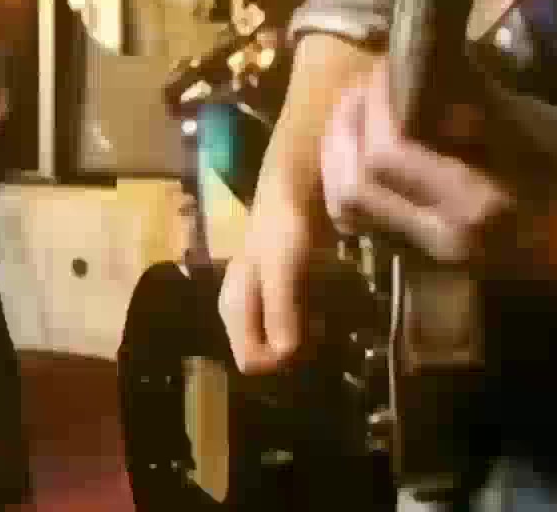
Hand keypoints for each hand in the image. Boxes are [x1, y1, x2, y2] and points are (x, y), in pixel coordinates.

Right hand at [217, 188, 333, 374]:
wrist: (292, 194)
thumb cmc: (283, 229)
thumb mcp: (281, 269)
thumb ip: (280, 311)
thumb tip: (284, 356)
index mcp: (233, 309)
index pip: (250, 362)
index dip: (280, 359)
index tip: (308, 338)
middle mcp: (240, 313)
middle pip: (266, 355)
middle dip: (295, 349)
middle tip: (319, 323)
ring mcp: (256, 307)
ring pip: (279, 344)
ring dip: (304, 337)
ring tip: (323, 312)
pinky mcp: (274, 300)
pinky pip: (289, 327)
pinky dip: (307, 324)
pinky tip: (321, 304)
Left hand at [319, 60, 556, 269]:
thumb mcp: (538, 125)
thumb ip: (480, 99)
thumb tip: (431, 56)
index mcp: (476, 201)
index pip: (389, 152)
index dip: (375, 103)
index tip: (387, 66)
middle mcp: (441, 236)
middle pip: (353, 185)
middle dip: (346, 126)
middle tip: (362, 88)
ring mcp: (427, 255)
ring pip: (346, 207)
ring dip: (337, 155)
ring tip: (354, 114)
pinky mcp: (419, 260)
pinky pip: (361, 221)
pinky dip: (348, 179)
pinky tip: (362, 149)